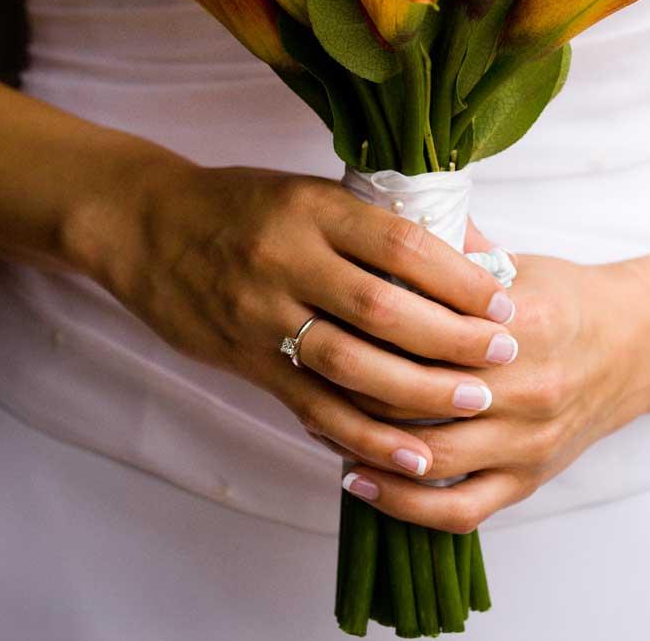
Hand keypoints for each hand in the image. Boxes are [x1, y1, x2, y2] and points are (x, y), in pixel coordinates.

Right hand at [90, 160, 520, 482]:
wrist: (146, 227)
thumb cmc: (242, 203)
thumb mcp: (310, 193)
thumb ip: (381, 224)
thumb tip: (471, 252)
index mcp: (312, 209)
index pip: (401, 245)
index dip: (459, 278)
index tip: (503, 301)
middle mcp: (288, 260)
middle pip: (384, 309)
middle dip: (452, 338)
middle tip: (504, 355)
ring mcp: (262, 314)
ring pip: (352, 364)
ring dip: (419, 392)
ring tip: (473, 403)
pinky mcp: (246, 361)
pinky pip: (313, 406)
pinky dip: (365, 436)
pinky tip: (411, 455)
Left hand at [340, 222, 649, 530]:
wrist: (633, 347)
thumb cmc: (564, 298)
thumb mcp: (516, 261)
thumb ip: (454, 245)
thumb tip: (387, 206)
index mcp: (521, 323)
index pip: (423, 333)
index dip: (365, 329)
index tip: (323, 316)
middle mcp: (527, 388)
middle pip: (415, 396)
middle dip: (351, 387)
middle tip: (304, 369)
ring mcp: (528, 442)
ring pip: (429, 457)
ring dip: (366, 445)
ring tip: (318, 422)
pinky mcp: (528, 480)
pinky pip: (458, 510)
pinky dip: (403, 503)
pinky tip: (359, 480)